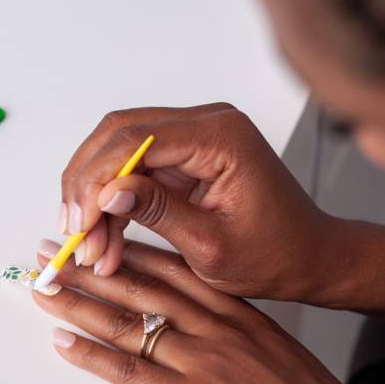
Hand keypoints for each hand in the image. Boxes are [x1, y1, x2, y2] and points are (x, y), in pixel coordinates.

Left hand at [33, 240, 384, 383]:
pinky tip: (64, 343)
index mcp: (241, 314)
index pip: (175, 269)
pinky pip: (130, 371)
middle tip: (54, 253)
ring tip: (44, 288)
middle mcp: (219, 329)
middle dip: (90, 267)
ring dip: (78, 303)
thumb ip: (239, 342)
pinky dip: (91, 356)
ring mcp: (204, 363)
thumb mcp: (279, 360)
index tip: (102, 236)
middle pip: (142, 287)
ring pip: (128, 322)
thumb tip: (205, 339)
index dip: (129, 251)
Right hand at [56, 103, 344, 301]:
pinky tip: (105, 240)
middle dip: (87, 186)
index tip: (79, 222)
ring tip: (91, 248)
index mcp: (221, 137)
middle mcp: (207, 125)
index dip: (96, 180)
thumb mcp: (212, 246)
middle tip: (74, 233)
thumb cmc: (277, 254)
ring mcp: (195, 139)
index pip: (136, 140)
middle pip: (118, 136)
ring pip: (119, 153)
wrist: (309, 258)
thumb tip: (107, 193)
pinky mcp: (186, 159)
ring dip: (96, 199)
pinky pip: (134, 170)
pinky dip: (114, 205)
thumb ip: (158, 214)